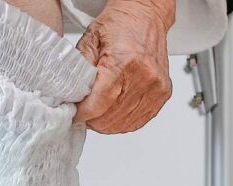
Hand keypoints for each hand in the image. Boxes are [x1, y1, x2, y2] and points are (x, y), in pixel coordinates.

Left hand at [74, 0, 174, 133]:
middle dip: (92, 119)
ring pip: (124, 123)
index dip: (82, 114)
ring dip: (107, 123)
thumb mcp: (89, 41)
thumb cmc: (119, 25)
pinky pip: (139, 120)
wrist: (145, 15)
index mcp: (124, 63)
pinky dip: (123, 121)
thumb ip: (78, 71)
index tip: (73, 113)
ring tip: (97, 112)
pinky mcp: (163, 93)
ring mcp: (156, 86)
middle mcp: (144, 76)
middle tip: (83, 112)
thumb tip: (70, 98)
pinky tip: (113, 113)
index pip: (98, 105)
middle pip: (110, 118)